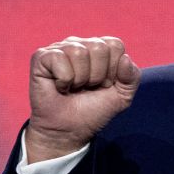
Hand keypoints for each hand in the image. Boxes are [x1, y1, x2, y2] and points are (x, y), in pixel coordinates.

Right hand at [25, 36, 140, 162]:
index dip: (113, 70)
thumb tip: (124, 58)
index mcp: (100, 48)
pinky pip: (59, 59)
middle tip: (88, 87)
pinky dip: (64, 80)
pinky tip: (60, 87)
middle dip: (98, 75)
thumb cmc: (94, 110)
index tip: (105, 84)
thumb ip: (132, 76)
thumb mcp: (123, 96)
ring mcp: (59, 48)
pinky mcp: (41, 57)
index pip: (115, 45)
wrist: (69, 130)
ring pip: (79, 53)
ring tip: (74, 87)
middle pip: (99, 48)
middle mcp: (80, 43)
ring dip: (80, 78)